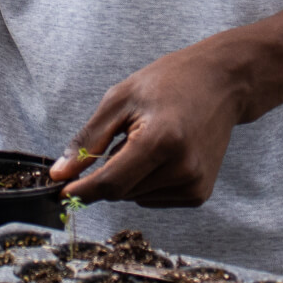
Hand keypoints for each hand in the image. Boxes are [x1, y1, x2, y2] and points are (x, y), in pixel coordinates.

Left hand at [48, 41, 249, 207]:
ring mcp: (194, 184)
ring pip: (135, 198)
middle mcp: (182, 169)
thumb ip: (89, 139)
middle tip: (122, 140)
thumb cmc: (170, 82)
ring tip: (148, 142)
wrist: (223, 83)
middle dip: (107, 174)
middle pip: (120, 193)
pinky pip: (153, 199)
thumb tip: (59, 175)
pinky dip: (146, 182)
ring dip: (128, 178)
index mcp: (162, 141)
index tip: (61, 190)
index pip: (111, 184)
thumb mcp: (120, 99)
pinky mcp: (199, 193)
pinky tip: (162, 155)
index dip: (82, 190)